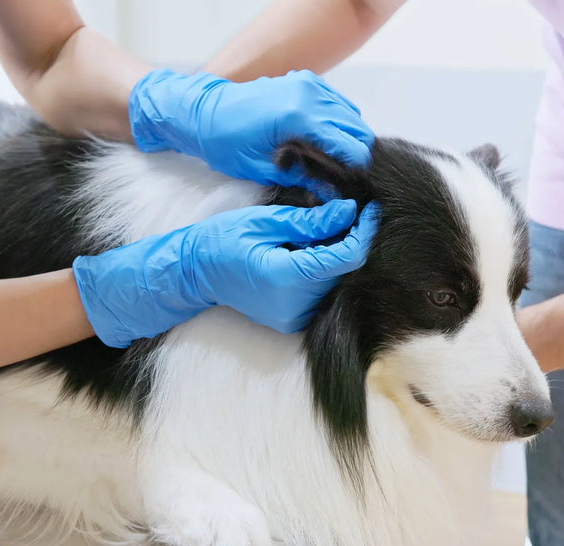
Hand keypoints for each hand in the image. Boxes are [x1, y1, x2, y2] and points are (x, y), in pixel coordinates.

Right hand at [73, 199, 378, 346]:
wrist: (195, 272)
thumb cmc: (223, 240)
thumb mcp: (265, 220)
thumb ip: (310, 221)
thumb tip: (348, 212)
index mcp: (287, 277)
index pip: (346, 256)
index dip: (363, 230)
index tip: (368, 207)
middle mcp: (295, 304)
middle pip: (343, 270)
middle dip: (349, 239)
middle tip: (346, 210)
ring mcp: (293, 317)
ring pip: (334, 281)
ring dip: (335, 255)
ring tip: (324, 228)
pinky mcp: (291, 320)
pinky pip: (319, 292)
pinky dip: (321, 270)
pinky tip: (309, 251)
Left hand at [127, 69, 374, 189]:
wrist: (201, 113)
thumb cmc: (223, 142)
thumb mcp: (262, 169)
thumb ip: (301, 179)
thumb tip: (330, 194)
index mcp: (298, 115)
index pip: (348, 143)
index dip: (358, 168)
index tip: (358, 186)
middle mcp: (308, 93)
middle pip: (354, 127)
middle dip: (357, 154)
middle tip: (351, 179)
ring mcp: (307, 83)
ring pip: (349, 114)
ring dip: (350, 138)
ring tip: (341, 165)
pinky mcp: (304, 81)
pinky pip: (336, 102)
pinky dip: (339, 122)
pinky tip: (329, 143)